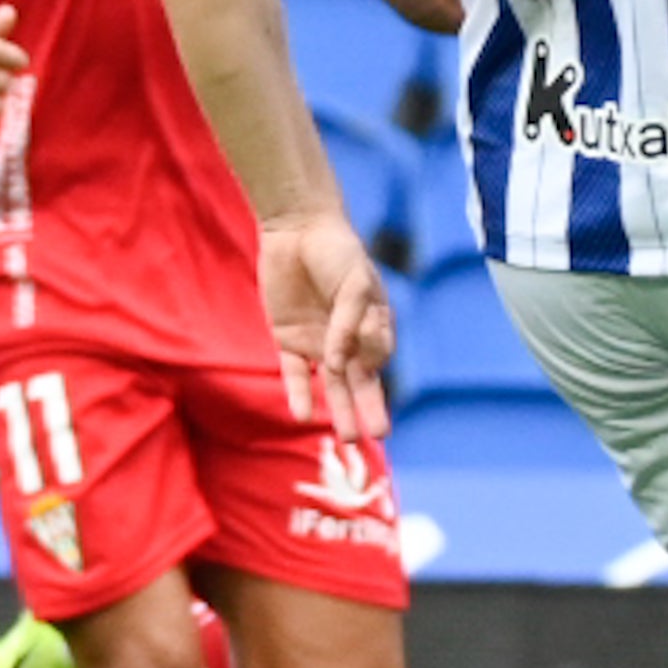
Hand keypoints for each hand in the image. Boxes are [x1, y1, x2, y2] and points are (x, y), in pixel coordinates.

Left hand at [258, 210, 392, 444]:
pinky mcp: (288, 339)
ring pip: (331, 384)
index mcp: (372, 322)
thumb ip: (350, 323)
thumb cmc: (336, 251)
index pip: (379, 354)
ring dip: (340, 409)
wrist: (295, 228)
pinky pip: (294, 373)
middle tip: (378, 436)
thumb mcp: (355, 282)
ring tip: (347, 439)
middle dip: (369, 407)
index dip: (375, 360)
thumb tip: (340, 364)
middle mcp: (347, 338)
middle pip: (361, 380)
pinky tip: (302, 415)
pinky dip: (298, 393)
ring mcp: (318, 341)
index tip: (368, 359)